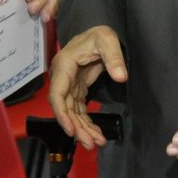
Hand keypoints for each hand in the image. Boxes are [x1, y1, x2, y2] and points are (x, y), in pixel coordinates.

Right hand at [48, 25, 126, 148]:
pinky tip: (96, 134)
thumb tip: (121, 77)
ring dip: (83, 129)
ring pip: (72, 113)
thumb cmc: (99, 34)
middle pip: (65, 109)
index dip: (62, 115)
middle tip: (91, 143)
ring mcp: (69, 85)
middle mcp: (62, 78)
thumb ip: (114, 57)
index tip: (71, 131)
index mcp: (64, 66)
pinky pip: (79, 111)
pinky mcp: (78, 90)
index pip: (57, 95)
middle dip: (76, 128)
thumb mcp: (107, 39)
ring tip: (97, 143)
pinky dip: (87, 123)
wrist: (98, 34)